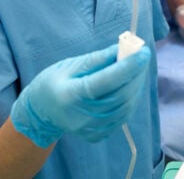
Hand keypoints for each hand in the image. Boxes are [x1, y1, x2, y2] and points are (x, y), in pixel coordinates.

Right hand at [10, 44, 150, 147]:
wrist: (40, 113)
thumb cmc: (52, 83)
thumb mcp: (69, 65)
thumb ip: (97, 59)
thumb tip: (122, 49)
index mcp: (72, 95)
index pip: (107, 81)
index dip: (128, 66)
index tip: (143, 52)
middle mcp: (83, 116)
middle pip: (120, 95)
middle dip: (136, 74)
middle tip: (142, 56)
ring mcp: (91, 128)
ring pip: (125, 107)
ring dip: (135, 86)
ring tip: (137, 69)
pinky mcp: (97, 135)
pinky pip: (121, 116)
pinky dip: (129, 99)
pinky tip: (128, 86)